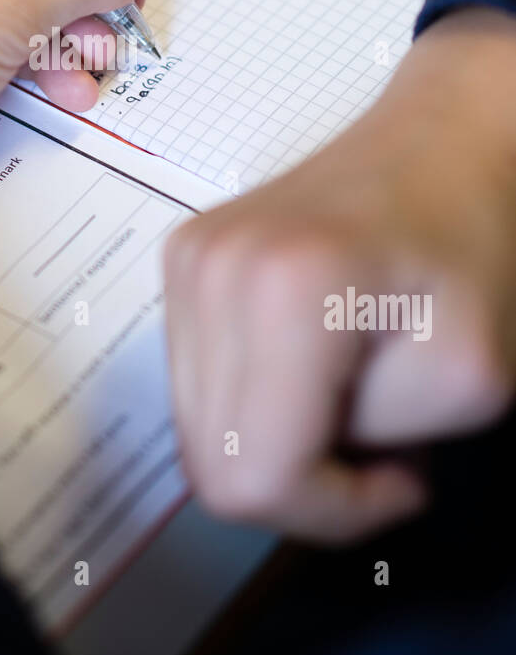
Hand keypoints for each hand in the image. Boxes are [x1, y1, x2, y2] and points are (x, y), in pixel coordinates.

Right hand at [164, 8, 515, 542]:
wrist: (444, 142)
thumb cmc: (472, 249)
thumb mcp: (467, 382)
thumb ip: (374, 448)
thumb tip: (307, 462)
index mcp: (282, 294)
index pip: (254, 481)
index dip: (333, 512)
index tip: (400, 474)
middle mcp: (210, 272)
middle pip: (211, 466)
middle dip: (303, 483)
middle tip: (377, 443)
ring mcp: (187, 259)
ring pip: (198, 433)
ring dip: (276, 442)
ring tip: (346, 394)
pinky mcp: (182, 258)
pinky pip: (197, 383)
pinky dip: (253, 402)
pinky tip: (311, 364)